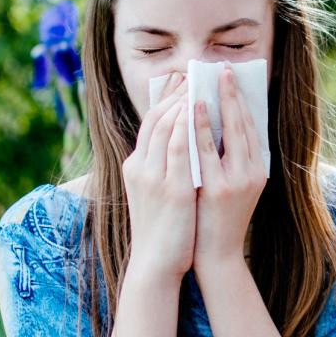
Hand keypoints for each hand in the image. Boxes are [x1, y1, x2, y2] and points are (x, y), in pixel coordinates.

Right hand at [122, 71, 195, 283]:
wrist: (156, 264)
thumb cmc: (161, 230)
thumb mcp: (154, 192)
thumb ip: (161, 167)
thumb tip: (181, 144)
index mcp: (135, 166)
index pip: (149, 122)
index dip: (164, 98)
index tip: (181, 80)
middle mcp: (140, 167)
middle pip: (156, 118)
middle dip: (176, 93)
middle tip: (194, 72)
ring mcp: (153, 177)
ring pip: (166, 127)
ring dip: (183, 101)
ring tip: (200, 82)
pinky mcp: (171, 189)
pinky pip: (179, 147)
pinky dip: (187, 124)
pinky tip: (199, 109)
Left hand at [193, 64, 266, 271]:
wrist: (215, 257)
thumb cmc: (217, 220)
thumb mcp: (232, 186)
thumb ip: (230, 159)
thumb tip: (217, 125)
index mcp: (258, 170)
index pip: (251, 126)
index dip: (241, 100)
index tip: (231, 78)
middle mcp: (253, 173)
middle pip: (244, 123)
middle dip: (233, 93)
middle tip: (223, 68)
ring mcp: (236, 181)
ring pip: (229, 132)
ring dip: (218, 103)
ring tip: (208, 79)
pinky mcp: (217, 189)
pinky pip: (206, 150)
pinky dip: (199, 125)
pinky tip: (190, 107)